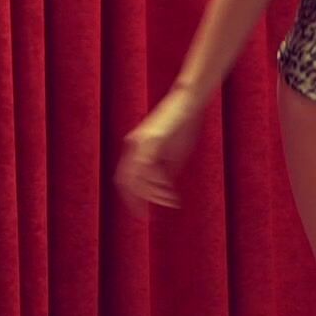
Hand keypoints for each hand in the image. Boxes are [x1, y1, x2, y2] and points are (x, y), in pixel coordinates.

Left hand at [116, 91, 201, 217]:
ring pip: (137, 177)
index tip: (143, 211)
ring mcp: (141, 142)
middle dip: (136, 200)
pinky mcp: (152, 140)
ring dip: (154, 193)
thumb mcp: (174, 153)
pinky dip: (158, 182)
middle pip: (125, 181)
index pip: (126, 178)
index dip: (132, 197)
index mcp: (137, 148)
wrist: (189, 101)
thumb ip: (166, 170)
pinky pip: (148, 167)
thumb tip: (165, 189)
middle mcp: (134, 145)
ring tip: (169, 201)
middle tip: (145, 215)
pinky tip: (169, 190)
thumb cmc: (184, 124)